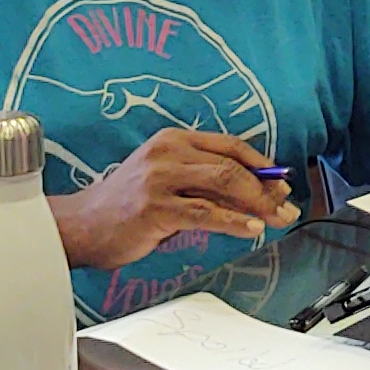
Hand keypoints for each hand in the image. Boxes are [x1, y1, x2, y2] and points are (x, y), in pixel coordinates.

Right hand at [55, 129, 295, 270]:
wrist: (83, 225)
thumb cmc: (127, 205)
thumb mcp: (167, 180)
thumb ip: (203, 180)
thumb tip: (255, 192)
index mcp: (173, 139)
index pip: (230, 146)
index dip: (262, 165)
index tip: (282, 183)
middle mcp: (168, 152)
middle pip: (232, 166)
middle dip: (266, 189)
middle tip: (287, 207)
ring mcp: (160, 178)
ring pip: (223, 185)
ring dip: (257, 205)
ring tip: (277, 219)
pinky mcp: (155, 207)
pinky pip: (205, 213)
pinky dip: (234, 222)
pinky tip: (250, 229)